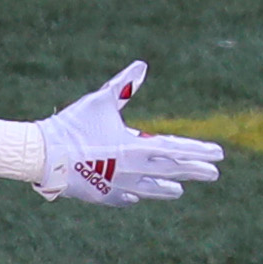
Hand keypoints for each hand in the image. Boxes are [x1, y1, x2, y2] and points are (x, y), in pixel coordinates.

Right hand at [32, 61, 223, 204]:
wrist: (44, 156)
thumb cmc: (72, 124)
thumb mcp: (100, 101)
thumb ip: (123, 86)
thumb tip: (142, 66)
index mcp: (134, 147)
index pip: (175, 150)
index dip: (198, 151)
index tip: (218, 153)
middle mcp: (131, 170)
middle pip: (170, 172)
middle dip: (193, 171)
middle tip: (214, 173)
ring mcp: (117, 187)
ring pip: (149, 189)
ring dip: (166, 190)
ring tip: (179, 191)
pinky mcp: (101, 197)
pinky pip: (123, 197)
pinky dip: (133, 196)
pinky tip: (138, 197)